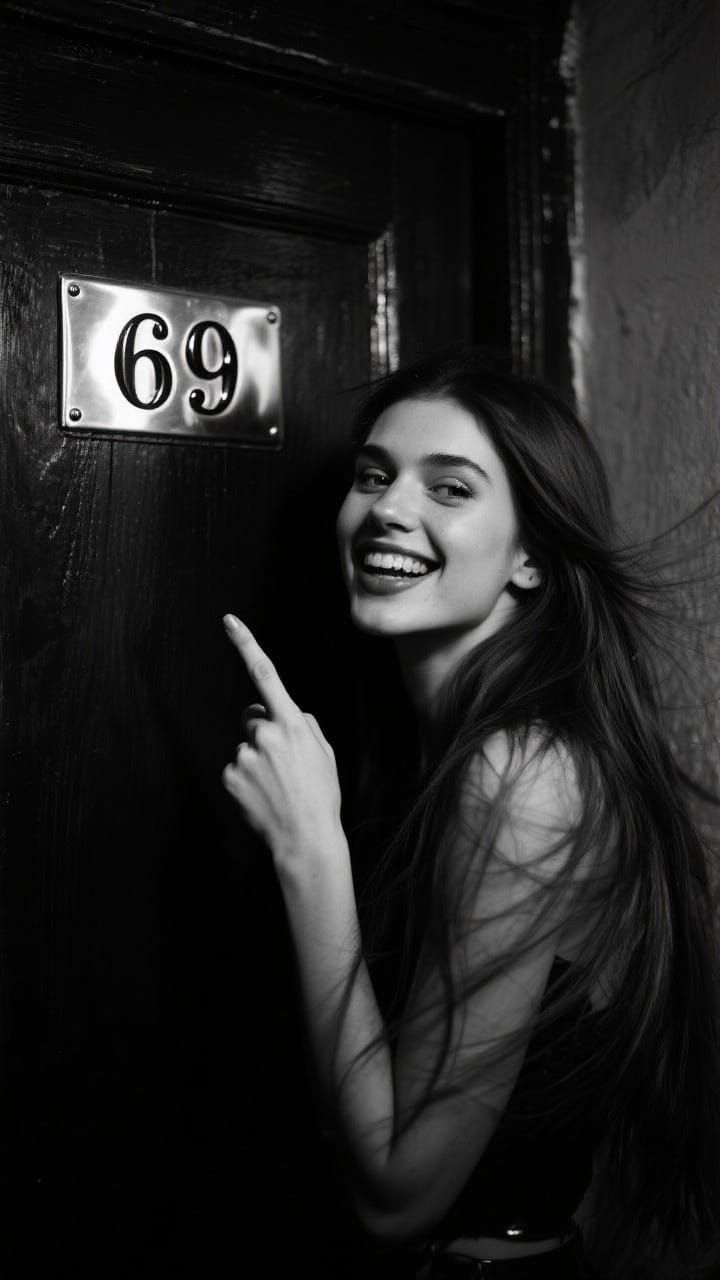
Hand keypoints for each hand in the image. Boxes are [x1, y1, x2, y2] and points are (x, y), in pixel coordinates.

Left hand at [221, 615, 343, 869]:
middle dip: (261, 731)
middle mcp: (265, 734)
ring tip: (276, 786)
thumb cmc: (320, 796)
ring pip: (244, 746)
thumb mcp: (325, 753)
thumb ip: (305, 725)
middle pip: (251, 716)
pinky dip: (245, 780)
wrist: (305, 840)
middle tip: (281, 762)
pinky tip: (262, 796)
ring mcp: (244, 755)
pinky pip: (234, 768)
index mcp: (292, 723)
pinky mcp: (229, 776)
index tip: (228, 621)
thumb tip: (288, 713)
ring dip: (256, 760)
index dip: (246, 644)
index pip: (265, 675)